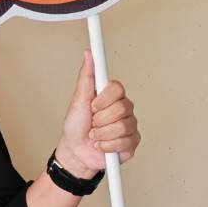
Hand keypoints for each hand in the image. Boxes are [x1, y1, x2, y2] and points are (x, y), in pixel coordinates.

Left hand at [55, 49, 140, 177]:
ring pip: (123, 126)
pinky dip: (107, 145)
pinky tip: (102, 145)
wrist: (75, 152)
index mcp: (111, 96)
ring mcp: (129, 125)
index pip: (118, 88)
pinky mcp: (132, 142)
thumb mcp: (78, 100)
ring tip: (95, 135)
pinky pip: (125, 141)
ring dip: (102, 134)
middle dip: (100, 119)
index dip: (104, 99)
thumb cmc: (76, 126)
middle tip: (92, 123)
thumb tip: (88, 54)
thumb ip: (86, 77)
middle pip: (122, 108)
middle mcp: (123, 109)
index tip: (93, 105)